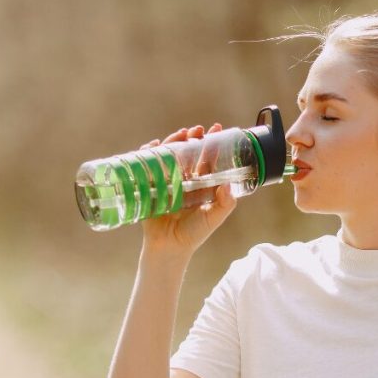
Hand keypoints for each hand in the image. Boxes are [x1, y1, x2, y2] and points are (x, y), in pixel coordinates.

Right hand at [139, 123, 236, 256]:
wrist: (169, 247)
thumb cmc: (193, 234)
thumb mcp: (213, 217)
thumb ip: (225, 204)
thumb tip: (230, 186)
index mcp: (200, 184)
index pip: (207, 159)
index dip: (212, 144)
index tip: (217, 129)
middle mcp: (184, 180)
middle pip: (187, 152)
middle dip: (192, 138)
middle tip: (197, 130)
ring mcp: (166, 181)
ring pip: (169, 155)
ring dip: (173, 141)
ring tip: (181, 134)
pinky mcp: (150, 186)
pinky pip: (147, 165)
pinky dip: (149, 153)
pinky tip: (154, 146)